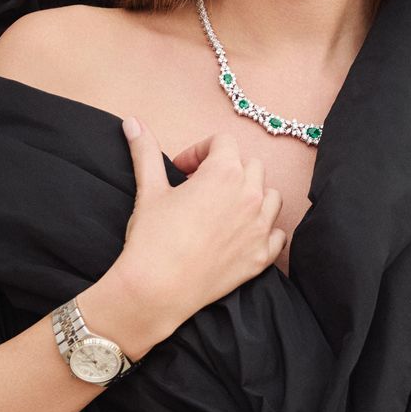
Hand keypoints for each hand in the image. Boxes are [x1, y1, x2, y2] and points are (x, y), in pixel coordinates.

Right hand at [119, 120, 286, 326]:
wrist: (157, 289)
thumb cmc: (152, 238)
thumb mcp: (149, 189)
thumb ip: (145, 151)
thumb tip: (132, 122)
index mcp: (224, 173)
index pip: (222, 142)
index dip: (199, 151)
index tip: (182, 169)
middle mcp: (250, 196)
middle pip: (250, 165)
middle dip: (227, 170)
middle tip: (201, 187)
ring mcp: (260, 228)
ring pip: (270, 196)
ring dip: (251, 195)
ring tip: (225, 208)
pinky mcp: (263, 256)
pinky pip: (277, 233)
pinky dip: (264, 229)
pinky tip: (242, 234)